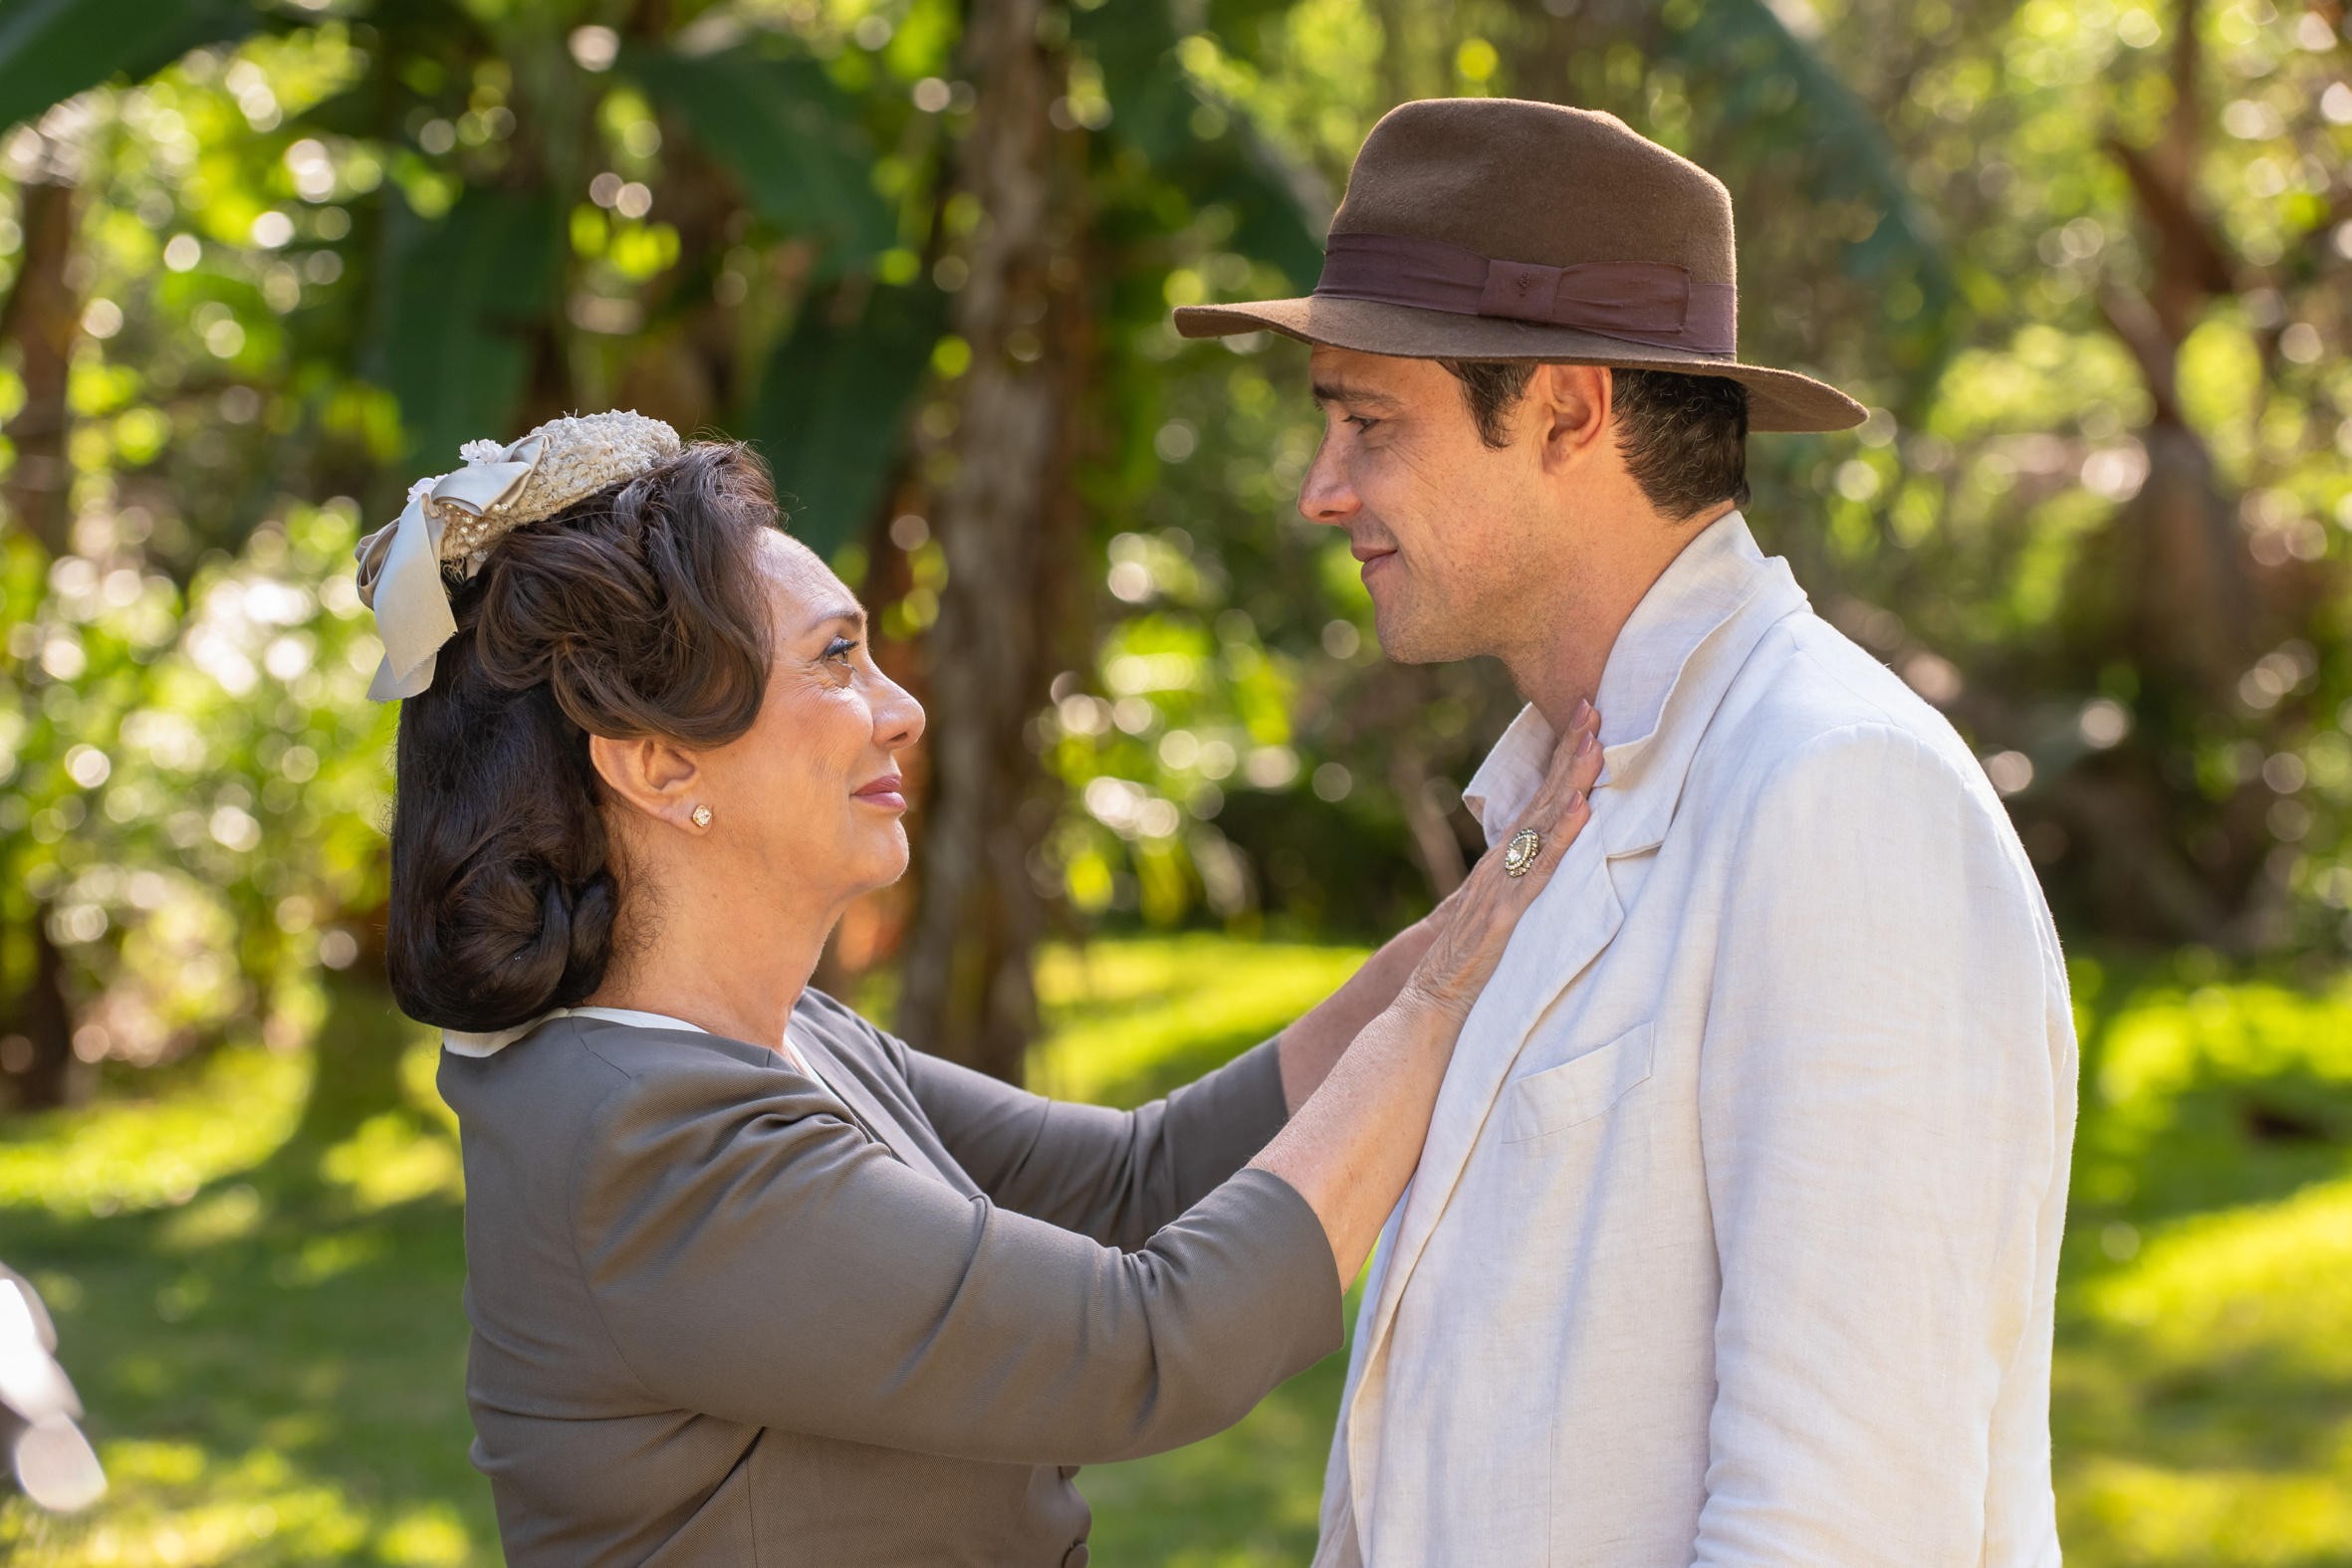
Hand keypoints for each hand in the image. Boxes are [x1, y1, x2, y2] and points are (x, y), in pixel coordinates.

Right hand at [1405, 700, 1603, 1020]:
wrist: (1427, 1003)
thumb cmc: (1462, 965)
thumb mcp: (1490, 912)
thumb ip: (1512, 885)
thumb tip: (1538, 860)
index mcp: (1501, 862)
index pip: (1536, 799)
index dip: (1559, 758)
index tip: (1584, 719)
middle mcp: (1501, 864)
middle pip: (1541, 798)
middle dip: (1568, 751)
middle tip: (1593, 706)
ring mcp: (1503, 886)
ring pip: (1543, 824)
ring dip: (1570, 781)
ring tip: (1594, 743)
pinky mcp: (1509, 915)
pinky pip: (1541, 870)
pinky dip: (1562, 838)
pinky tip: (1582, 810)